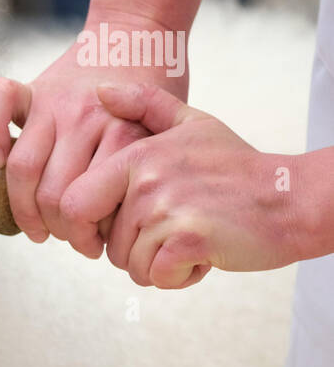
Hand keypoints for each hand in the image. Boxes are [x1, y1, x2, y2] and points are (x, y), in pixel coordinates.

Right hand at [0, 0, 201, 254]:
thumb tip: (124, 229)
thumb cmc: (158, 87)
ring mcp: (54, 103)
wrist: (139, 31)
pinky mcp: (34, 88)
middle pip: (52, 194)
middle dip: (57, 229)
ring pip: (22, 169)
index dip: (86, 235)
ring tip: (37, 226)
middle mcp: (86, 118)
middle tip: (67, 239)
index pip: (89, 202)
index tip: (94, 246)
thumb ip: (144, 170)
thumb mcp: (170, 129)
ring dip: (25, 208)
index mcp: (124, 133)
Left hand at [59, 83, 304, 288]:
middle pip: (108, 244)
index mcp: (136, 156)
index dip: (84, 230)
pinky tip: (202, 256)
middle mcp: (147, 180)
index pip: (73, 205)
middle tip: (170, 236)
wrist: (292, 197)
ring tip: (190, 240)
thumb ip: (143, 105)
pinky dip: (179, 277)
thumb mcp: (191, 123)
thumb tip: (100, 90)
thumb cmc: (237, 166)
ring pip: (132, 264)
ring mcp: (168, 209)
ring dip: (158, 266)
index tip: (106, 238)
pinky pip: (158, 276)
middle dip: (133, 252)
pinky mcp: (190, 240)